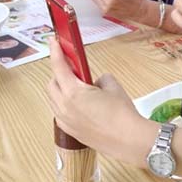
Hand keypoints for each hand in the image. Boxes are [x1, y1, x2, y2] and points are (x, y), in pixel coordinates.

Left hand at [46, 37, 147, 163]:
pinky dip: (64, 104)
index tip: (53, 41)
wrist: (129, 140)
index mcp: (73, 93)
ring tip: (77, 87)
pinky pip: (59, 113)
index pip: (59, 67)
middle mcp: (64, 108)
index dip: (55, 51)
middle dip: (59, 73)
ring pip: (53, 100)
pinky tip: (79, 105)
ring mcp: (65, 122)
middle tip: (73, 68)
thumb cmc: (122, 112)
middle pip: (51, 84)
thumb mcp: (112, 85)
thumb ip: (98, 79)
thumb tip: (94, 84)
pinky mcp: (70, 132)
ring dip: (61, 90)